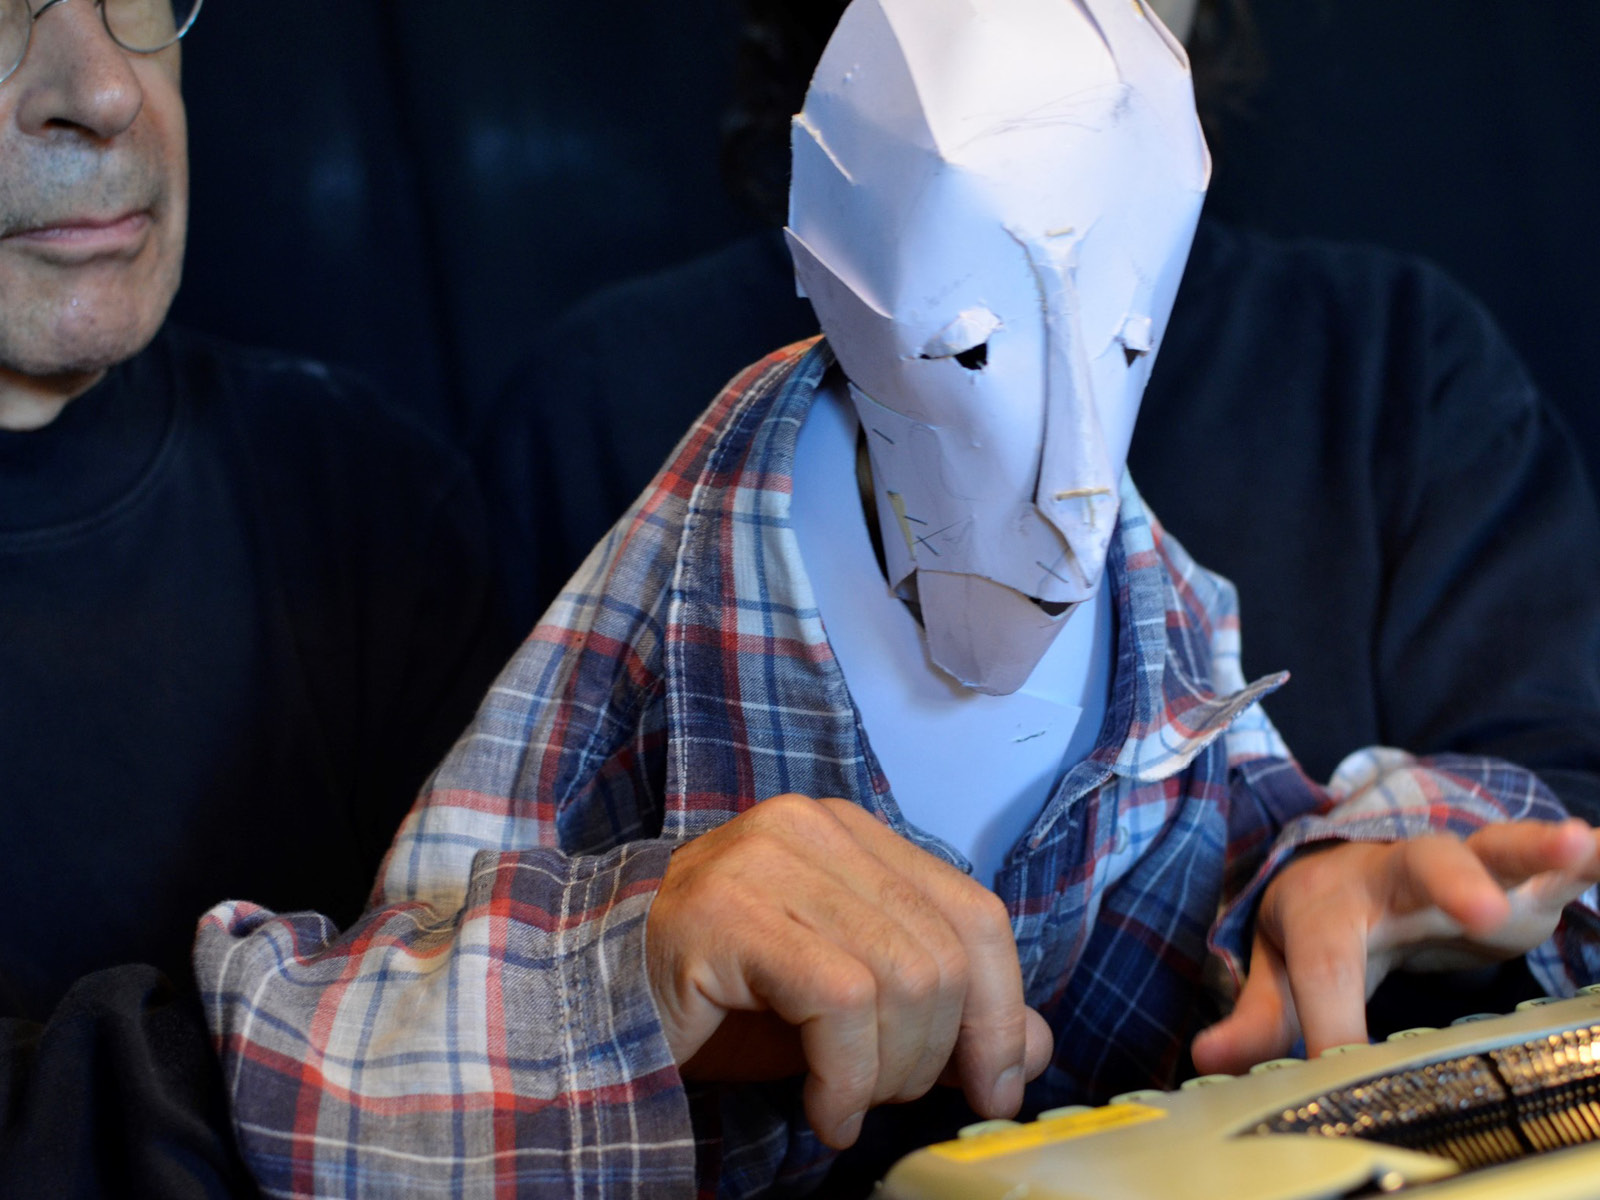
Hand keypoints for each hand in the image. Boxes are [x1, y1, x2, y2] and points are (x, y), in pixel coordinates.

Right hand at [645, 793, 1052, 1147]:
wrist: (588, 992)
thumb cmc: (718, 1001)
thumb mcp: (847, 1009)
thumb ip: (940, 1014)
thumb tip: (1034, 1047)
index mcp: (853, 835)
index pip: (973, 910)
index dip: (1003, 1007)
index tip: (994, 1085)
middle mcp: (815, 828)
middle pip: (944, 953)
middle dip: (935, 1055)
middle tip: (885, 1100)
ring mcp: (768, 858)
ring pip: (902, 979)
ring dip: (887, 1074)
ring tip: (844, 1102)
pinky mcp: (728, 909)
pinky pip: (840, 1002)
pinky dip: (845, 1078)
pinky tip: (819, 1108)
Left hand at [1192, 818, 1599, 1075]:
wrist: (1358, 863)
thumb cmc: (1326, 926)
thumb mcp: (1284, 967)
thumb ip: (1259, 1016)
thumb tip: (1208, 1062)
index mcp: (1329, 905)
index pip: (1327, 965)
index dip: (1331, 1019)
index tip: (1339, 1066)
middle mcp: (1395, 875)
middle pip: (1418, 869)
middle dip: (1452, 885)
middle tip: (1483, 912)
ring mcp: (1461, 868)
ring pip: (1495, 848)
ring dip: (1535, 848)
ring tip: (1575, 844)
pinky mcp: (1514, 875)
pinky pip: (1551, 859)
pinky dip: (1584, 855)